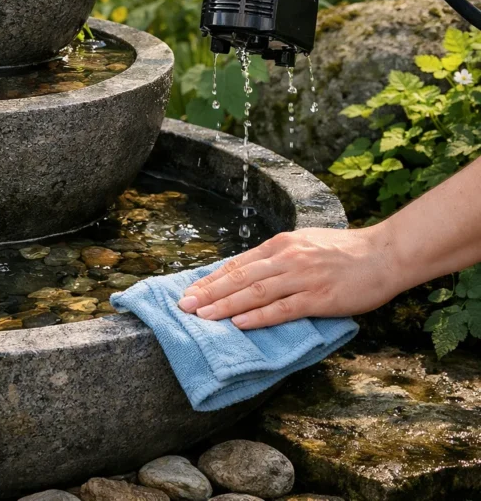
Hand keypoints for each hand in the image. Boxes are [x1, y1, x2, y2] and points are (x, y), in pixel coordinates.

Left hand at [176, 227, 401, 328]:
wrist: (384, 254)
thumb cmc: (343, 251)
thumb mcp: (304, 243)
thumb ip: (277, 257)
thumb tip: (247, 272)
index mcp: (280, 244)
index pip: (237, 264)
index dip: (211, 279)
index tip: (190, 291)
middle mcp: (287, 258)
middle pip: (239, 278)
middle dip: (208, 293)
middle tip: (184, 306)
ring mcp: (302, 278)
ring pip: (255, 293)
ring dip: (225, 305)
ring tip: (203, 316)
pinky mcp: (319, 298)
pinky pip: (282, 309)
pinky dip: (258, 316)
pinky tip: (239, 324)